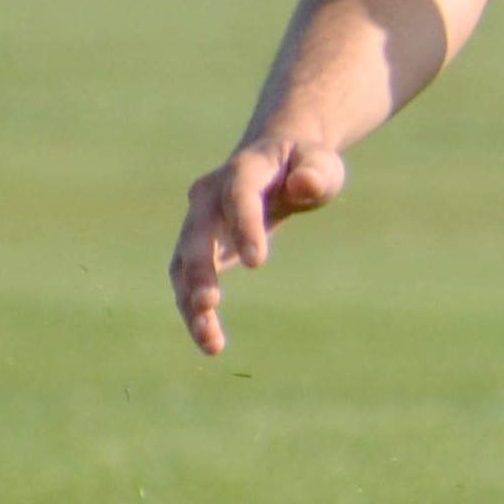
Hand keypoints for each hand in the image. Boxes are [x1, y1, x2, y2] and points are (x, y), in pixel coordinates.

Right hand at [171, 138, 345, 356]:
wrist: (275, 160)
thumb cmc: (304, 165)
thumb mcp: (320, 163)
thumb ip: (315, 173)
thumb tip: (305, 184)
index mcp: (243, 169)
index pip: (240, 196)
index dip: (245, 227)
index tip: (258, 263)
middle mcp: (209, 196)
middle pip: (197, 233)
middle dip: (200, 269)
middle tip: (208, 304)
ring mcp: (197, 223)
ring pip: (183, 265)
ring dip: (191, 301)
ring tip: (209, 340)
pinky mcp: (195, 250)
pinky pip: (187, 283)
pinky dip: (196, 313)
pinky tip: (212, 344)